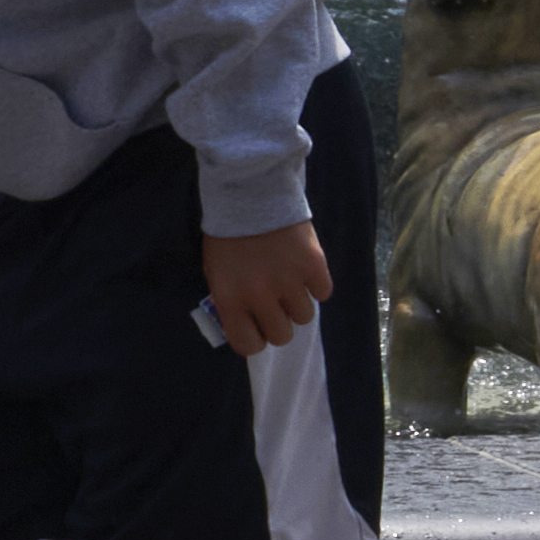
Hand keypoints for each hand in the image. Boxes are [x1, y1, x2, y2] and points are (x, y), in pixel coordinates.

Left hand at [201, 219, 331, 353]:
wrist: (251, 194)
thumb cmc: (227, 235)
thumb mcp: (216, 271)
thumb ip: (230, 301)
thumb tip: (248, 325)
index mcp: (230, 299)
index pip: (248, 345)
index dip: (255, 339)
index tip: (257, 327)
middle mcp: (261, 296)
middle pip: (282, 336)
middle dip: (279, 323)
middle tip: (276, 304)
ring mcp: (290, 281)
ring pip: (305, 316)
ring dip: (298, 303)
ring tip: (289, 281)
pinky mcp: (314, 264)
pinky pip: (323, 292)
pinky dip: (316, 284)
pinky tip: (304, 270)